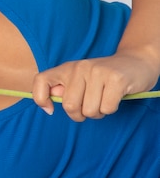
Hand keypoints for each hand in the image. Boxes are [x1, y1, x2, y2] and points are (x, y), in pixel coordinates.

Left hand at [32, 53, 157, 120]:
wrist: (136, 62)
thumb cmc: (103, 78)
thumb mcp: (80, 80)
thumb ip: (65, 90)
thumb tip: (49, 102)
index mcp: (66, 68)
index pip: (40, 80)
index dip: (40, 99)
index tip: (50, 110)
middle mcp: (79, 68)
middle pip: (70, 106)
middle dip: (80, 115)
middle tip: (90, 107)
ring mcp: (97, 72)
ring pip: (90, 111)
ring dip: (98, 113)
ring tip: (104, 100)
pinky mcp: (115, 79)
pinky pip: (107, 108)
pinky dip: (111, 109)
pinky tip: (115, 97)